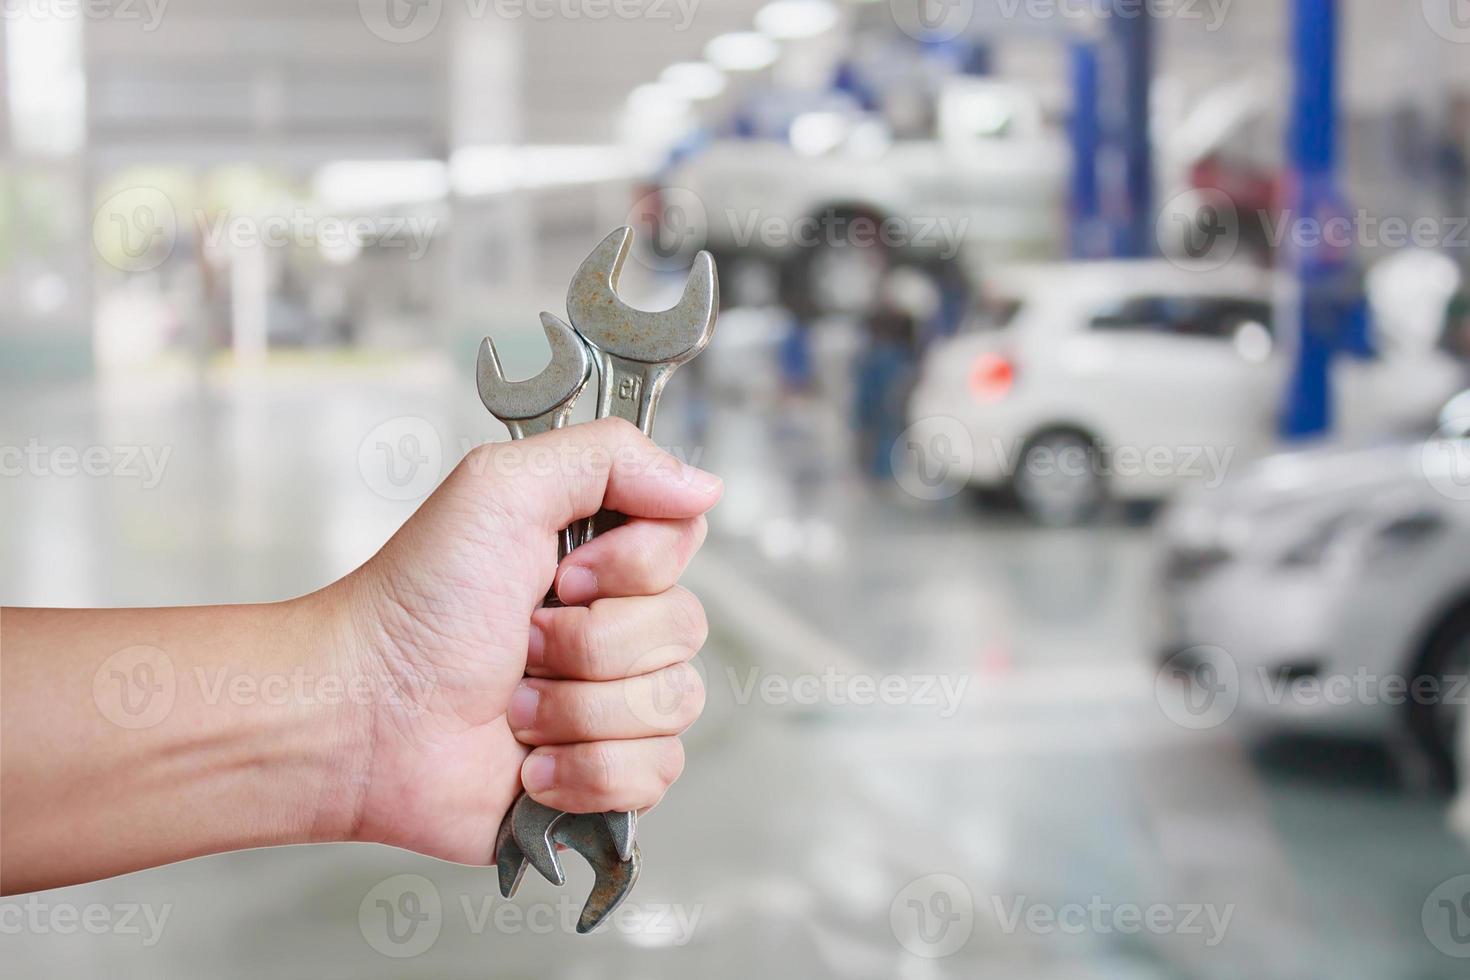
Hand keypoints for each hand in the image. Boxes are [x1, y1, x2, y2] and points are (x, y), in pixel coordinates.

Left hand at [330, 418, 720, 865]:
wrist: (362, 716)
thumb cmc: (415, 604)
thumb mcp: (501, 488)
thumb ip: (609, 456)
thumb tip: (703, 485)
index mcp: (598, 555)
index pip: (684, 543)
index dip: (633, 566)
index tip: (562, 573)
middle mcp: (612, 624)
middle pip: (686, 628)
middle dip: (592, 645)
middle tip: (521, 643)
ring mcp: (611, 702)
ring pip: (674, 704)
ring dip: (580, 709)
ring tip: (515, 705)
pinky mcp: (602, 775)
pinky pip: (654, 773)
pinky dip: (584, 770)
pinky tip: (529, 760)